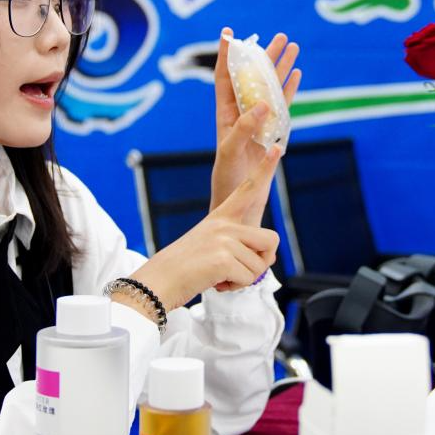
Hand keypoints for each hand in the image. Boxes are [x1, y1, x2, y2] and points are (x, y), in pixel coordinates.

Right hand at [126, 145, 283, 311]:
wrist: (158, 281)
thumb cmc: (186, 269)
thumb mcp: (213, 247)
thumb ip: (238, 245)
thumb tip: (268, 258)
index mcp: (221, 216)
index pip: (249, 189)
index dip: (264, 169)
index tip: (277, 147)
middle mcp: (224, 224)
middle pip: (271, 240)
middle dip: (261, 262)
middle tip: (238, 270)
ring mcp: (223, 239)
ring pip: (260, 265)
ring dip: (244, 279)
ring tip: (219, 276)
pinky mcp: (223, 259)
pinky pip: (249, 278)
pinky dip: (236, 287)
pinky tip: (216, 282)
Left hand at [210, 27, 300, 214]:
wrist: (237, 200)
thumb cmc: (227, 177)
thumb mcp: (230, 152)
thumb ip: (243, 128)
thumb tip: (262, 105)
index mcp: (225, 112)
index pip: (225, 77)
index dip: (226, 55)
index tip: (229, 33)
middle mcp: (242, 112)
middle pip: (253, 76)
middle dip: (264, 55)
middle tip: (280, 36)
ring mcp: (259, 120)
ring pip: (271, 87)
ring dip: (281, 67)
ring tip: (293, 47)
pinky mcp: (273, 131)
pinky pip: (283, 105)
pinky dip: (290, 89)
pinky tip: (297, 74)